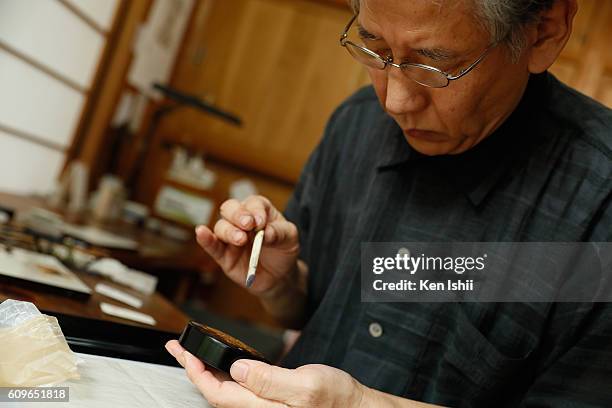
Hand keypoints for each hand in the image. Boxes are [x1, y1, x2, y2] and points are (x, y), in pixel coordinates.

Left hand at [165, 340, 366, 407]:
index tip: (183, 352)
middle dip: (193, 369)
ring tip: (193, 354)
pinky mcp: (271, 402)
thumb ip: (270, 380)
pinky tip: (224, 365)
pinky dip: (224, 374)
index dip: (195, 371)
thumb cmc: (336, 400)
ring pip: (225, 391)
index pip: (216, 392)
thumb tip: (237, 370)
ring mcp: (264, 407)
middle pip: (215, 392)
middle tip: (179, 348)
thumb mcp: (306, 386)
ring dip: (206, 371)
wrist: (354, 407)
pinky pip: (239, 390)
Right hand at [195, 195, 299, 295]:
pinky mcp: (223, 255)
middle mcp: (241, 221)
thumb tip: (266, 233)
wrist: (280, 277)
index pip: (253, 203)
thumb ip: (279, 233)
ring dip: (229, 230)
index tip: (261, 222)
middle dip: (237, 214)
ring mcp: (231, 238)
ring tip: (241, 240)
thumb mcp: (290, 239)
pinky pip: (212, 246)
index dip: (256, 210)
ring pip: (221, 226)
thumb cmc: (284, 251)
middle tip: (248, 224)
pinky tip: (201, 233)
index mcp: (259, 211)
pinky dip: (206, 239)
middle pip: (230, 208)